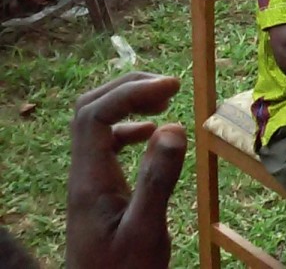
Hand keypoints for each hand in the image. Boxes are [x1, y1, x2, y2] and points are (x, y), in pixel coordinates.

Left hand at [66, 73, 186, 268]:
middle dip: (126, 88)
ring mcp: (88, 179)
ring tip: (166, 101)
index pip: (96, 115)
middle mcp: (83, 173)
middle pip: (89, 109)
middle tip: (169, 86)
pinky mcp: (99, 188)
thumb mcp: (146, 230)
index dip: (131, 92)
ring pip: (96, 123)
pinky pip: (106, 142)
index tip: (173, 87)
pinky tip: (154, 134)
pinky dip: (130, 126)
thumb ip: (158, 180)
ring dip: (128, 103)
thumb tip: (172, 126)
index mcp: (90, 179)